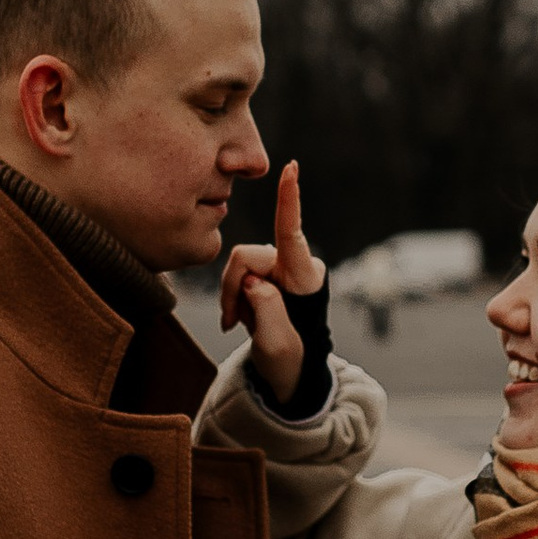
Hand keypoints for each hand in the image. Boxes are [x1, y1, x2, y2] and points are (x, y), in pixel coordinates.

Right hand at [220, 161, 326, 406]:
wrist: (288, 370)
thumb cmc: (288, 360)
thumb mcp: (276, 344)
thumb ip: (265, 310)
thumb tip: (252, 282)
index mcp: (305, 279)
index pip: (291, 233)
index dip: (289, 200)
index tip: (291, 168)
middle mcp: (294, 265)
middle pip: (245, 257)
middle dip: (232, 289)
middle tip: (233, 321)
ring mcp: (280, 267)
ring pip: (237, 265)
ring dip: (232, 296)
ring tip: (241, 321)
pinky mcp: (267, 272)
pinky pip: (236, 273)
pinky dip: (233, 297)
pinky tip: (241, 316)